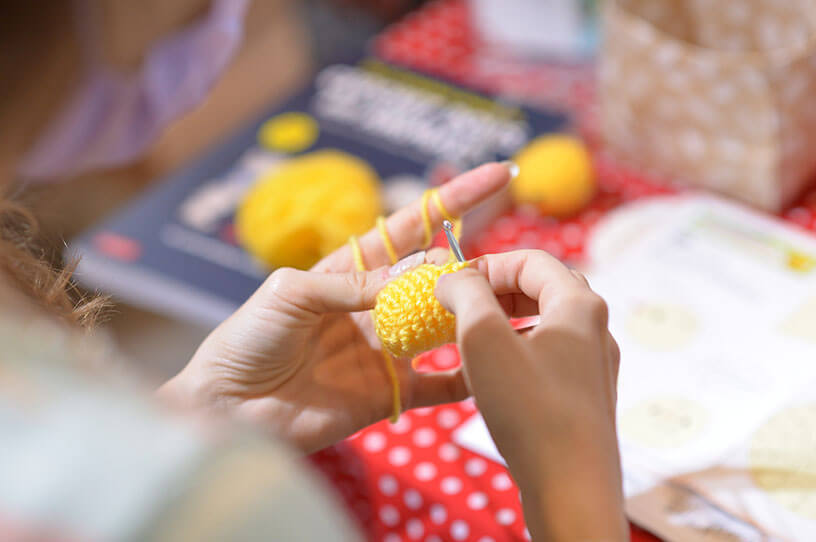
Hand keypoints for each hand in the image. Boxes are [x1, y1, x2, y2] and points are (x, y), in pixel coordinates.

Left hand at [157, 163, 511, 452]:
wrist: (229, 407)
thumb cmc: (248, 339)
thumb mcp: (289, 293)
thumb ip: (348, 284)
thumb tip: (409, 277)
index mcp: (351, 272)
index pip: (412, 228)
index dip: (454, 202)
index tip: (496, 176)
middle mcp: (376, 306)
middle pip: (435, 276)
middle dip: (463, 267)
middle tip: (480, 272)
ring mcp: (387, 348)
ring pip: (445, 324)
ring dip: (473, 314)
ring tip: (502, 307)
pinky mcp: (391, 391)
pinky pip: (439, 385)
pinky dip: (469, 378)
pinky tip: (496, 368)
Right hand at [434, 250, 627, 541]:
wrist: (571, 488)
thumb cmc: (529, 409)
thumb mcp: (483, 337)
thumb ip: (466, 293)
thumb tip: (453, 278)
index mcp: (579, 305)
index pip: (531, 260)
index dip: (487, 264)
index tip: (453, 283)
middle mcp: (595, 329)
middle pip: (541, 288)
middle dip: (495, 291)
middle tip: (459, 306)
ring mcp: (593, 365)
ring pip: (544, 324)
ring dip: (503, 322)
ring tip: (470, 340)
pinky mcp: (584, 396)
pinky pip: (547, 356)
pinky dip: (516, 352)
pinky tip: (492, 376)